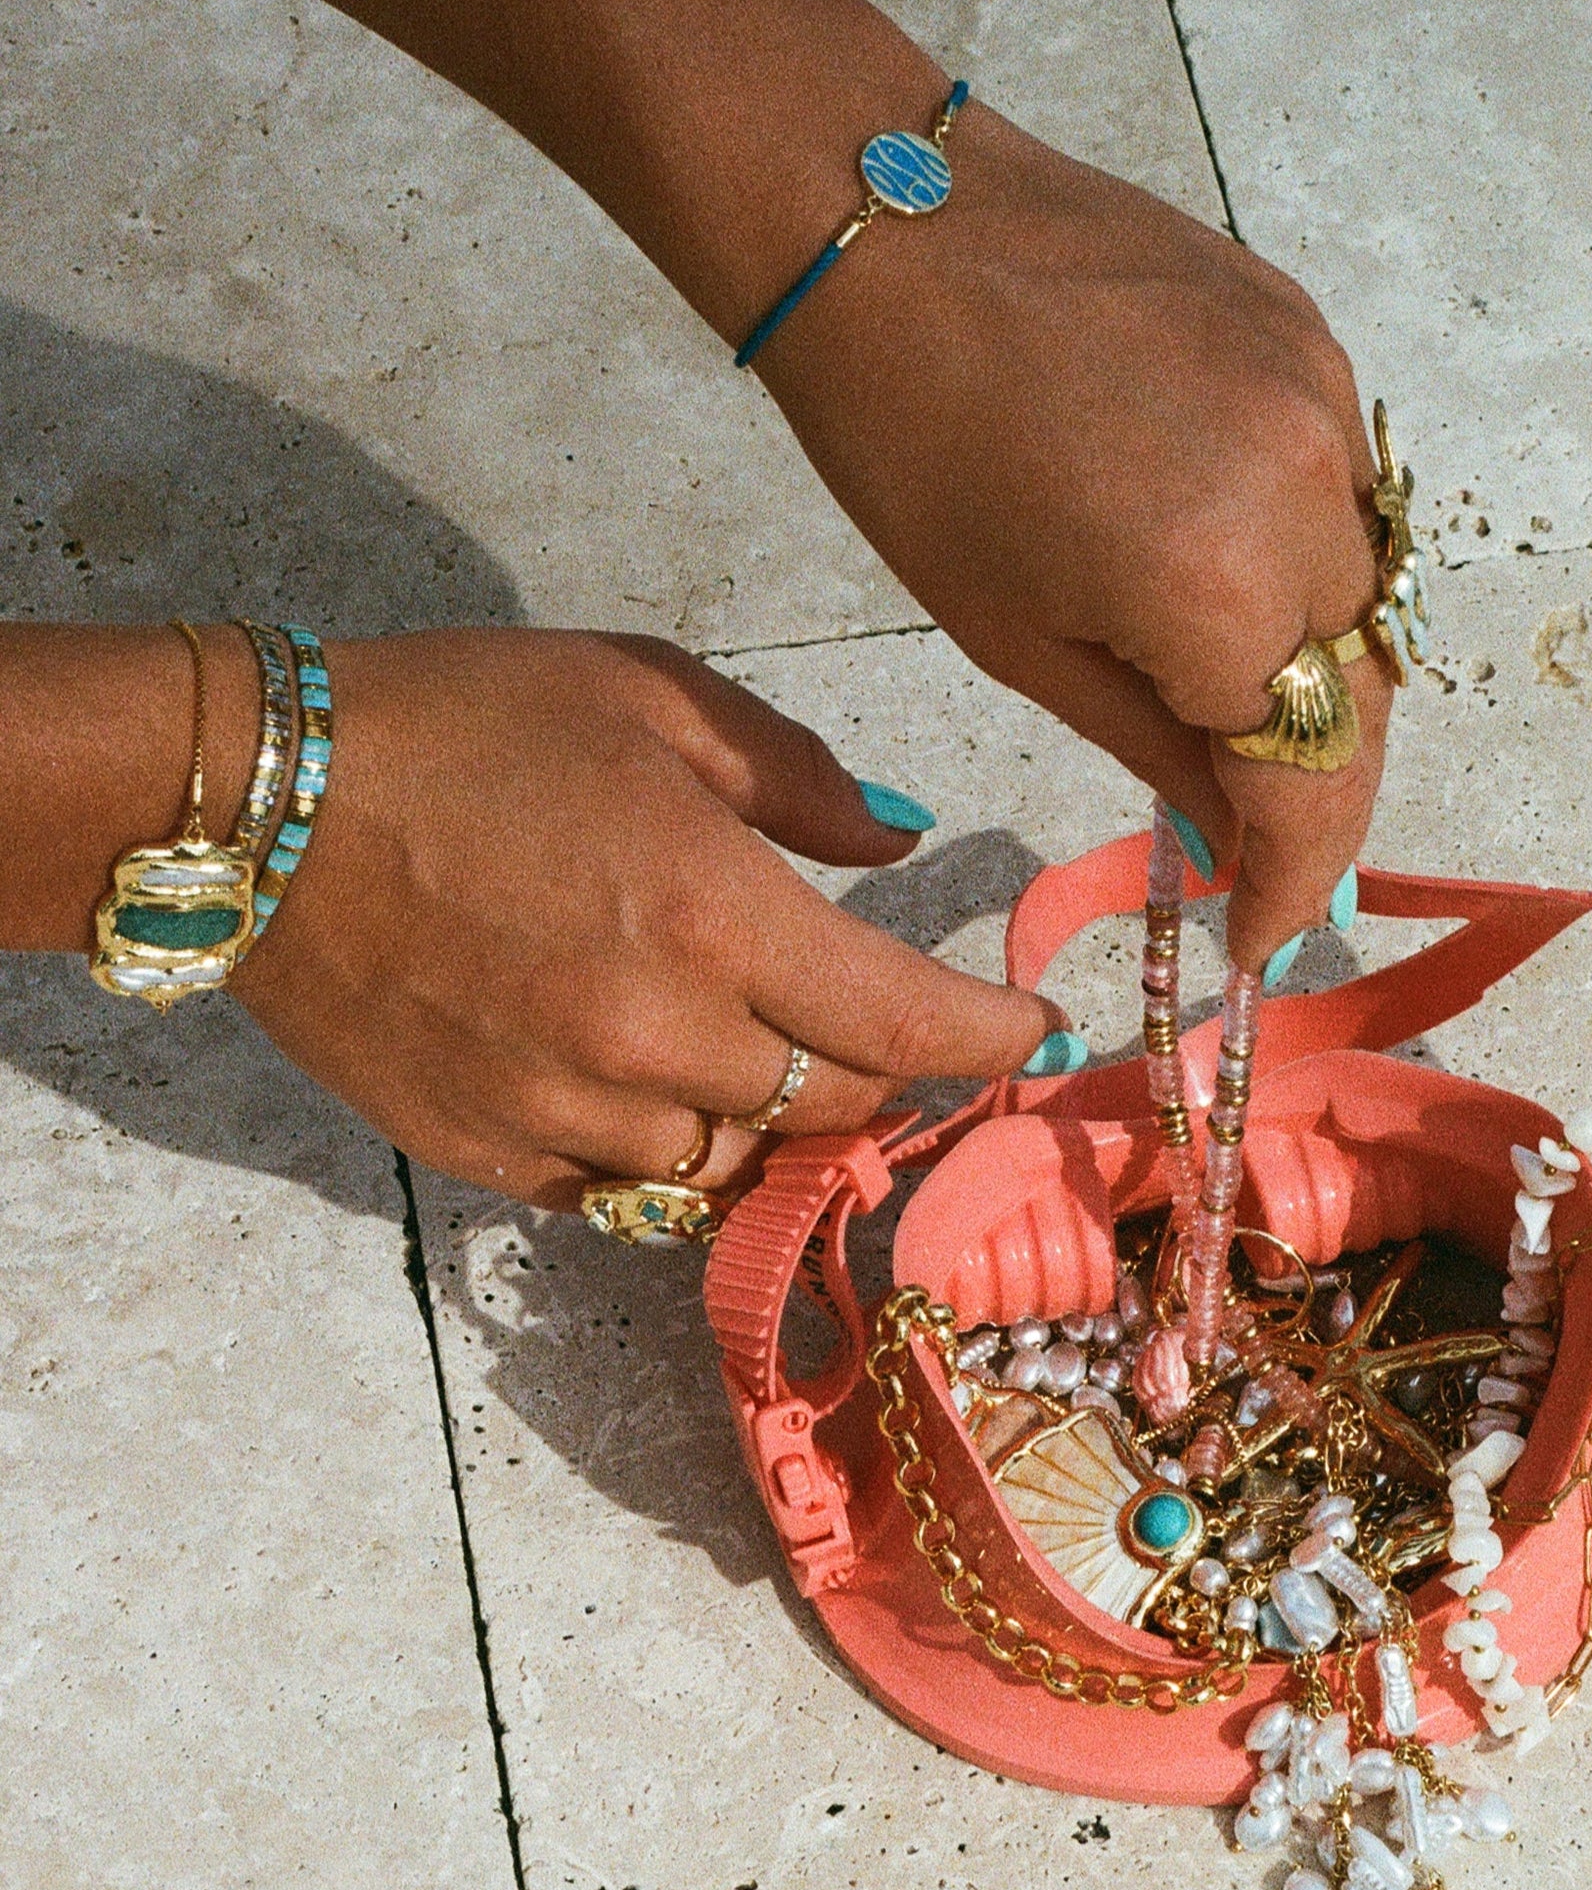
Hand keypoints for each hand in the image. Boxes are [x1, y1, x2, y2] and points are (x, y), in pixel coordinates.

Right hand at [227, 629, 1061, 1206]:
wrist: (256, 806)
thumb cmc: (465, 724)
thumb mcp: (648, 695)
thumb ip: (797, 775)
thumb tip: (902, 836)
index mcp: (713, 914)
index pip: (906, 1021)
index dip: (992, 1040)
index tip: (1036, 1038)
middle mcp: (657, 1039)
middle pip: (837, 1106)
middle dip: (892, 1074)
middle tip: (896, 1029)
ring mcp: (570, 1114)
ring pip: (739, 1161)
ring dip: (779, 1114)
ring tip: (763, 1048)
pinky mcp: (492, 1157)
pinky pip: (632, 1193)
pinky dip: (676, 1153)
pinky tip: (662, 1092)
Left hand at [759, 104, 1390, 970]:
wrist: (892, 231)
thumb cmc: (915, 453)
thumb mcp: (1021, 643)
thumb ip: (1162, 749)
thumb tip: (1239, 833)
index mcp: (1222, 589)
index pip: (1316, 779)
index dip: (1299, 878)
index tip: (1263, 938)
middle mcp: (1313, 494)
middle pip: (1362, 693)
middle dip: (1313, 780)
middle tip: (1249, 837)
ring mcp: (1326, 399)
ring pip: (1367, 591)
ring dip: (1315, 669)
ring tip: (1233, 704)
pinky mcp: (1314, 335)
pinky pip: (1348, 491)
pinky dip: (1305, 558)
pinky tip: (1230, 570)